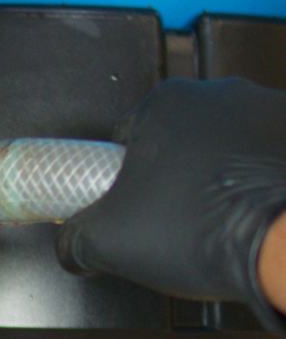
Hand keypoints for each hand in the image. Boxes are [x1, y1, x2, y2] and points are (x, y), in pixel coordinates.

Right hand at [57, 79, 285, 331]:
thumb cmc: (197, 229)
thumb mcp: (105, 242)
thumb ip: (75, 238)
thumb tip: (72, 246)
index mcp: (165, 103)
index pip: (127, 139)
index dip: (123, 179)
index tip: (132, 208)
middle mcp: (221, 93)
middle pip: (182, 138)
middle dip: (177, 174)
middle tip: (176, 220)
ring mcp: (273, 109)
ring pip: (230, 146)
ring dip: (224, 175)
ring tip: (224, 221)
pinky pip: (271, 157)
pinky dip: (264, 181)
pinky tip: (260, 214)